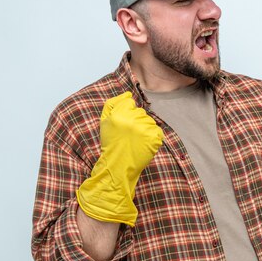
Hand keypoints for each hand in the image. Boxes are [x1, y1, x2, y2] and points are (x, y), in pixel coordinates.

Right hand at [77, 92, 163, 225]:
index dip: (126, 113)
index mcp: (119, 114)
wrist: (117, 166)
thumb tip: (128, 93)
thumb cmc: (110, 143)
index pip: (129, 102)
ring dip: (144, 129)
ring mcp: (145, 129)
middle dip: (135, 121)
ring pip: (149, 120)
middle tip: (128, 135)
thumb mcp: (104, 121)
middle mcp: (132, 120)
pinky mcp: (155, 138)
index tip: (122, 125)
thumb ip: (113, 103)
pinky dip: (152, 136)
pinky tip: (143, 144)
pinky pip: (157, 130)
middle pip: (140, 111)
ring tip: (135, 141)